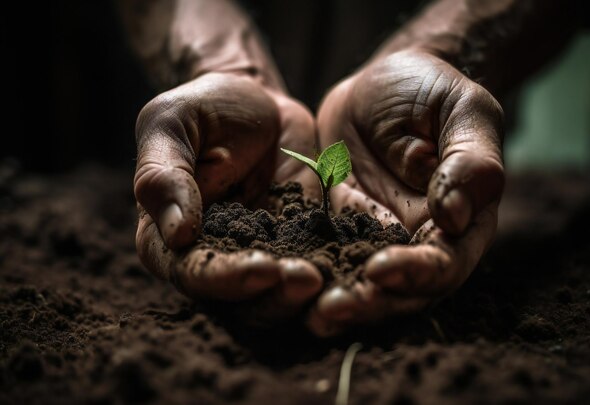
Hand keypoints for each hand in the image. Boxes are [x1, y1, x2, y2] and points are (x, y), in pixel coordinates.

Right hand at [134, 72, 322, 322]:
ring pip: (284, 290)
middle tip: (309, 280)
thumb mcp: (171, 125)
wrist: (256, 101)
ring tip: (337, 279)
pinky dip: (344, 267)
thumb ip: (164, 175)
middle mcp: (219, 256)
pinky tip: (368, 262)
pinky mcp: (305, 240)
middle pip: (243, 297)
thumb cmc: (203, 109)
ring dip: (309, 292)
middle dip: (277, 295)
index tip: (262, 268)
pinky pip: (324, 260)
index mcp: (172, 240)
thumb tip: (177, 234)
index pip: (196, 273)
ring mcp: (266, 252)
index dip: (226, 279)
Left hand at [308, 50, 504, 335]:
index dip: (416, 274)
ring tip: (307, 315)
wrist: (383, 82)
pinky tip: (282, 280)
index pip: (444, 263)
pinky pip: (322, 254)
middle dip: (367, 303)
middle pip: (399, 289)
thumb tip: (455, 217)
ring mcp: (374, 236)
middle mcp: (417, 240)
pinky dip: (307, 271)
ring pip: (357, 281)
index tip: (380, 270)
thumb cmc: (434, 91)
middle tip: (331, 310)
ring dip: (335, 300)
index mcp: (460, 223)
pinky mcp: (336, 225)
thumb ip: (471, 162)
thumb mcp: (463, 112)